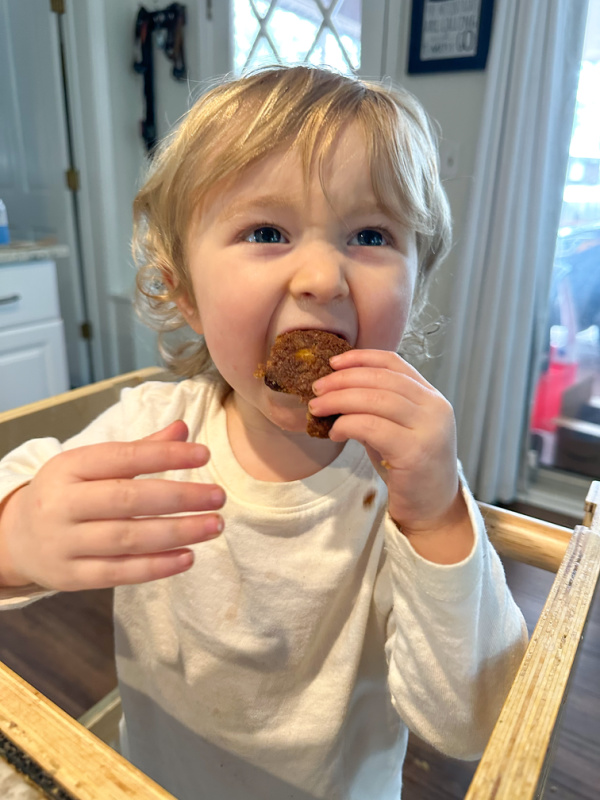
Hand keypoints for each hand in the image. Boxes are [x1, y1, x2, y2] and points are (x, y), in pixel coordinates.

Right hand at [0, 421, 224, 590]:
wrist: (15, 538)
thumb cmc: (67, 494)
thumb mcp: (91, 464)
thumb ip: (139, 449)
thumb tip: (183, 429)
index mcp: (69, 467)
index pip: (122, 457)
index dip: (165, 455)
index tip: (204, 455)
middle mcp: (63, 504)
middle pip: (127, 499)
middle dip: (179, 497)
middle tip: (218, 496)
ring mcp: (65, 543)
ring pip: (127, 539)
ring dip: (177, 533)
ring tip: (213, 525)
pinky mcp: (71, 577)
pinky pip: (119, 573)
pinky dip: (157, 567)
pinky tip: (188, 557)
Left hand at [309, 350, 471, 561]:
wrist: (433, 508)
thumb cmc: (409, 468)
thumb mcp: (396, 429)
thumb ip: (377, 407)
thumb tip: (334, 389)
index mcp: (431, 397)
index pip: (394, 363)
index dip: (361, 358)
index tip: (333, 362)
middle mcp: (435, 408)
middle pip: (381, 379)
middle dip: (343, 380)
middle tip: (316, 388)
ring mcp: (428, 429)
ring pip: (375, 399)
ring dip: (339, 400)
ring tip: (317, 408)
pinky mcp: (414, 452)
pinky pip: (371, 427)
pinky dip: (347, 425)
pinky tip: (334, 434)